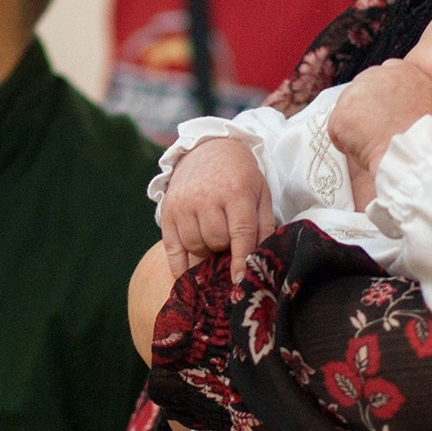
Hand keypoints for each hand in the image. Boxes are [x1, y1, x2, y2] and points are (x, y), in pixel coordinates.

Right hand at [158, 139, 276, 281]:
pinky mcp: (167, 212)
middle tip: (229, 241)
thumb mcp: (260, 194)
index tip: (241, 280)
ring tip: (214, 239)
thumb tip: (258, 260)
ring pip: (195, 246)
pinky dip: (180, 266)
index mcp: (235, 191)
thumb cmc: (240, 177)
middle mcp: (206, 197)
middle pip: (216, 241)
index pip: (240, 233)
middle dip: (225, 248)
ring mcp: (183, 204)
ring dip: (206, 251)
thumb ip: (264, 226)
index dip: (241, 260)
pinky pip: (171, 250)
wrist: (209, 149)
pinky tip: (188, 275)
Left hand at [328, 61, 431, 206]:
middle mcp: (380, 74)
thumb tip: (401, 103)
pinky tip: (362, 151)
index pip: (386, 71)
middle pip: (362, 87)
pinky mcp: (343, 110)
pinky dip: (346, 143)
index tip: (385, 111)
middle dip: (365, 109)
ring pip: (348, 108)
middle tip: (375, 131)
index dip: (382, 94)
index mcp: (405, 71)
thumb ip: (415, 95)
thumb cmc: (427, 138)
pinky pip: (337, 129)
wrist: (413, 152)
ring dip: (356, 127)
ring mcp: (357, 90)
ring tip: (373, 144)